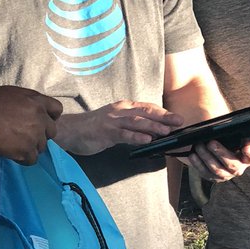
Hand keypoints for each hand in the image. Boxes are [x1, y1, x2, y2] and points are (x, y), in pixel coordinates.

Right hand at [0, 85, 61, 163]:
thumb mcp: (12, 94)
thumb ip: (26, 101)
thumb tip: (27, 109)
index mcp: (37, 101)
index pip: (57, 109)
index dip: (51, 117)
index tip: (42, 122)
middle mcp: (40, 117)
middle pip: (51, 131)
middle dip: (41, 135)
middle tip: (26, 136)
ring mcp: (35, 135)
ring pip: (42, 147)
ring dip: (31, 147)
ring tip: (16, 145)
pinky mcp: (27, 150)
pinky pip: (32, 159)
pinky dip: (23, 159)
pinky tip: (13, 154)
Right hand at [56, 100, 182, 156]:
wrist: (70, 130)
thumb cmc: (93, 128)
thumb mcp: (115, 123)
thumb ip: (131, 125)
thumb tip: (151, 132)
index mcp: (123, 107)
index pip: (147, 107)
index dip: (163, 112)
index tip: (177, 117)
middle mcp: (120, 111)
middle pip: (146, 112)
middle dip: (164, 117)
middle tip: (179, 121)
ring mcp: (113, 121)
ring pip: (137, 122)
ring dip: (153, 126)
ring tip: (167, 132)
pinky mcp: (106, 132)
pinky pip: (124, 135)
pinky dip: (136, 137)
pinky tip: (147, 141)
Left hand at [180, 140, 249, 183]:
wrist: (214, 149)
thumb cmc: (225, 140)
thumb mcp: (230, 136)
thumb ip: (231, 134)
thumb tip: (222, 126)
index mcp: (247, 156)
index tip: (246, 148)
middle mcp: (239, 168)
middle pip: (232, 164)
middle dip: (220, 153)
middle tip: (211, 143)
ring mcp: (226, 175)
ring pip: (217, 169)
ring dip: (206, 157)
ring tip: (199, 146)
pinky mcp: (214, 178)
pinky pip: (205, 173)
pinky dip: (198, 163)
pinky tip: (192, 155)